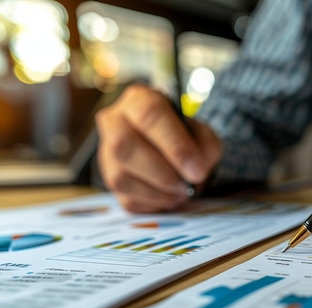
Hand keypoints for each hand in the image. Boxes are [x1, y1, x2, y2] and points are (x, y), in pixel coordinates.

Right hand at [95, 84, 220, 211]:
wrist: (168, 149)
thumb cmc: (184, 136)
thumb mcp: (202, 134)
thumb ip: (205, 147)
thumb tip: (197, 170)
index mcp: (139, 100)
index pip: (150, 115)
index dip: (175, 145)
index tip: (197, 169)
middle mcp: (114, 122)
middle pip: (125, 146)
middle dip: (162, 173)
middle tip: (187, 185)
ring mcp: (106, 153)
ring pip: (121, 177)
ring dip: (158, 192)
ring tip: (181, 193)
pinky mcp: (108, 181)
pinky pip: (126, 199)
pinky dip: (154, 203)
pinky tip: (169, 197)